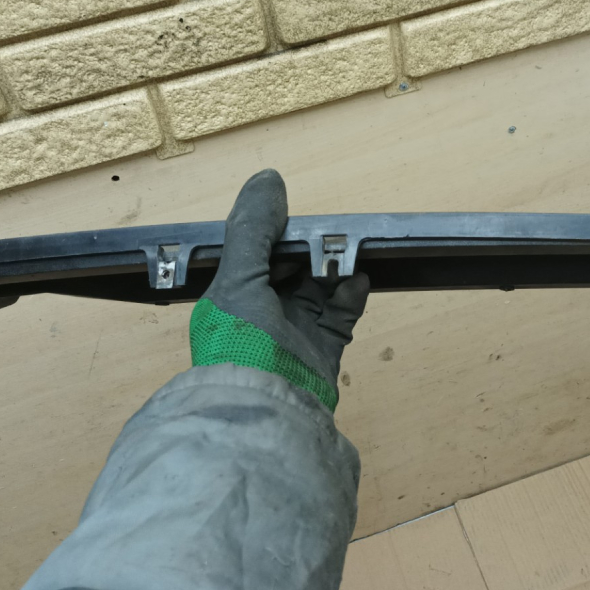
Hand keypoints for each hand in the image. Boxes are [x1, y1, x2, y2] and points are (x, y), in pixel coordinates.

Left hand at [202, 169, 368, 388]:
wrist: (269, 411)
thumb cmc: (241, 343)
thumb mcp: (238, 278)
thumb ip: (253, 230)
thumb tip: (269, 178)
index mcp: (231, 298)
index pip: (253, 255)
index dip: (274, 235)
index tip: (295, 216)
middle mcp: (260, 315)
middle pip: (290, 269)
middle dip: (310, 250)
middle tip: (331, 232)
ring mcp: (293, 334)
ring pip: (319, 288)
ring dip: (334, 269)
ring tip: (348, 254)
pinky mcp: (322, 351)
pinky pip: (341, 315)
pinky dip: (351, 296)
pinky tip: (358, 281)